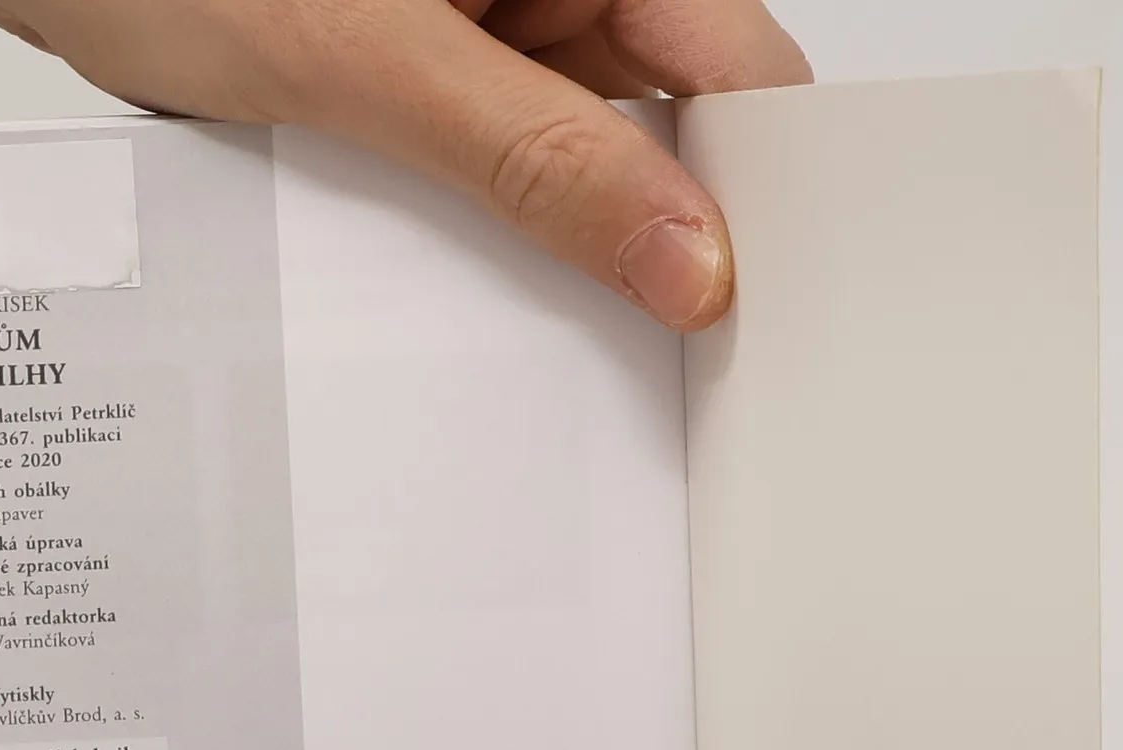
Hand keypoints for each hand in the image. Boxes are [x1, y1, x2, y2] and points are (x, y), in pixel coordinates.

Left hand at [0, 0, 809, 326]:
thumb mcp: (369, 59)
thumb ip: (537, 159)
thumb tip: (684, 258)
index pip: (734, 56)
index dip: (752, 186)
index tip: (744, 310)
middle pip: (674, 112)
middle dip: (659, 227)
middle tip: (652, 343)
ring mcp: (507, 19)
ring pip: (595, 153)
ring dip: (570, 237)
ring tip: (539, 300)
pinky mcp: (452, 72)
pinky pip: (516, 167)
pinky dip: (501, 228)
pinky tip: (476, 269)